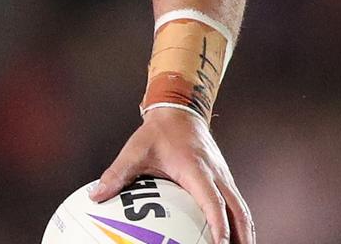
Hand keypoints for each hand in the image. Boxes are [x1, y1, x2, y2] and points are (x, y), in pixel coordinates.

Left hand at [88, 107, 253, 243]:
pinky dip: (238, 222)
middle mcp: (216, 175)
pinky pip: (236, 204)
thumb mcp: (135, 150)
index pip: (213, 201)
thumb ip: (117, 174)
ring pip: (241, 209)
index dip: (218, 224)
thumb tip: (96, 195)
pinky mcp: (224, 179)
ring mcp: (224, 177)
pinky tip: (232, 238)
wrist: (179, 110)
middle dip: (242, 237)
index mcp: (197, 169)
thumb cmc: (158, 132)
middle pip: (238, 211)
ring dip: (244, 232)